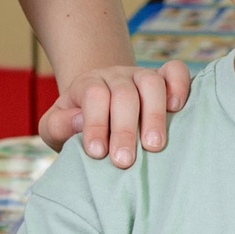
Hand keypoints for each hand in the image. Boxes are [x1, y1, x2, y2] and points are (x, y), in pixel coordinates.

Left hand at [40, 61, 190, 167]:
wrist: (98, 107)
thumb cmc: (76, 125)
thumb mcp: (54, 128)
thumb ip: (59, 126)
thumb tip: (81, 122)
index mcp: (87, 84)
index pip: (94, 96)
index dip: (96, 123)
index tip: (97, 153)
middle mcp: (116, 76)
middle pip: (124, 93)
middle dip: (124, 129)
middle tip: (124, 161)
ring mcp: (141, 75)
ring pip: (151, 82)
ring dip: (154, 114)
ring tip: (154, 146)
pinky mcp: (163, 80)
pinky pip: (176, 71)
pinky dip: (180, 86)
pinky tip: (177, 109)